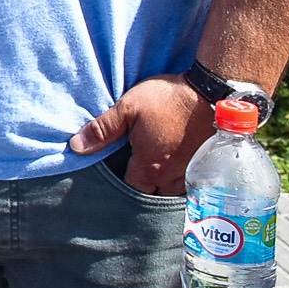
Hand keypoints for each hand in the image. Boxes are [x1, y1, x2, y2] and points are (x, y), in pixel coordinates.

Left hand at [71, 73, 214, 194]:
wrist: (212, 93)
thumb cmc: (168, 100)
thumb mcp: (128, 108)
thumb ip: (102, 130)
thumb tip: (76, 147)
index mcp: (150, 167)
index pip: (131, 190)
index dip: (119, 187)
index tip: (112, 176)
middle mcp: (173, 177)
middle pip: (153, 194)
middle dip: (143, 188)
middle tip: (132, 172)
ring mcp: (192, 173)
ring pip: (173, 190)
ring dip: (162, 184)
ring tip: (152, 169)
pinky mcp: (206, 165)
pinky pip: (190, 181)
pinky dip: (180, 178)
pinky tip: (174, 164)